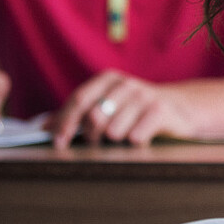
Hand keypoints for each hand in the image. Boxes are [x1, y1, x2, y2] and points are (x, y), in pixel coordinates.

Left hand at [46, 70, 198, 147]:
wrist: (180, 109)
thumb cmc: (135, 111)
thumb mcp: (107, 105)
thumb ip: (76, 115)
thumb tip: (43, 127)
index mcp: (108, 80)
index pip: (79, 99)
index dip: (65, 122)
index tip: (58, 143)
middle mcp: (126, 84)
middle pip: (94, 116)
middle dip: (91, 136)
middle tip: (96, 143)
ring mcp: (145, 96)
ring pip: (113, 130)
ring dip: (114, 142)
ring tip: (121, 139)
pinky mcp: (161, 111)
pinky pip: (135, 136)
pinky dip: (133, 143)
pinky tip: (139, 139)